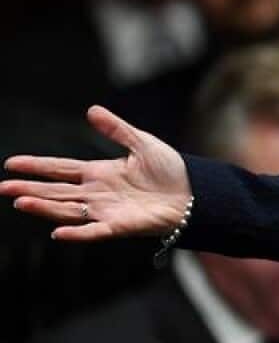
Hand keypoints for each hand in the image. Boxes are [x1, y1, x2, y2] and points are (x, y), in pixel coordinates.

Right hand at [0, 106, 191, 240]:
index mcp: (100, 173)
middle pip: (56, 191)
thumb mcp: (142, 143)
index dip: (36, 166)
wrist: (196, 194)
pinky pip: (94, 231)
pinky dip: (77, 232)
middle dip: (29, 189)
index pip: (60, 169)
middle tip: (3, 188)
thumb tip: (91, 110)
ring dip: (44, 207)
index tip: (10, 164)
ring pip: (67, 210)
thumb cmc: (171, 171)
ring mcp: (106, 211)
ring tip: (20, 202)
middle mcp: (97, 193)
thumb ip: (116, 129)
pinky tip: (58, 232)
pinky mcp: (120, 226)